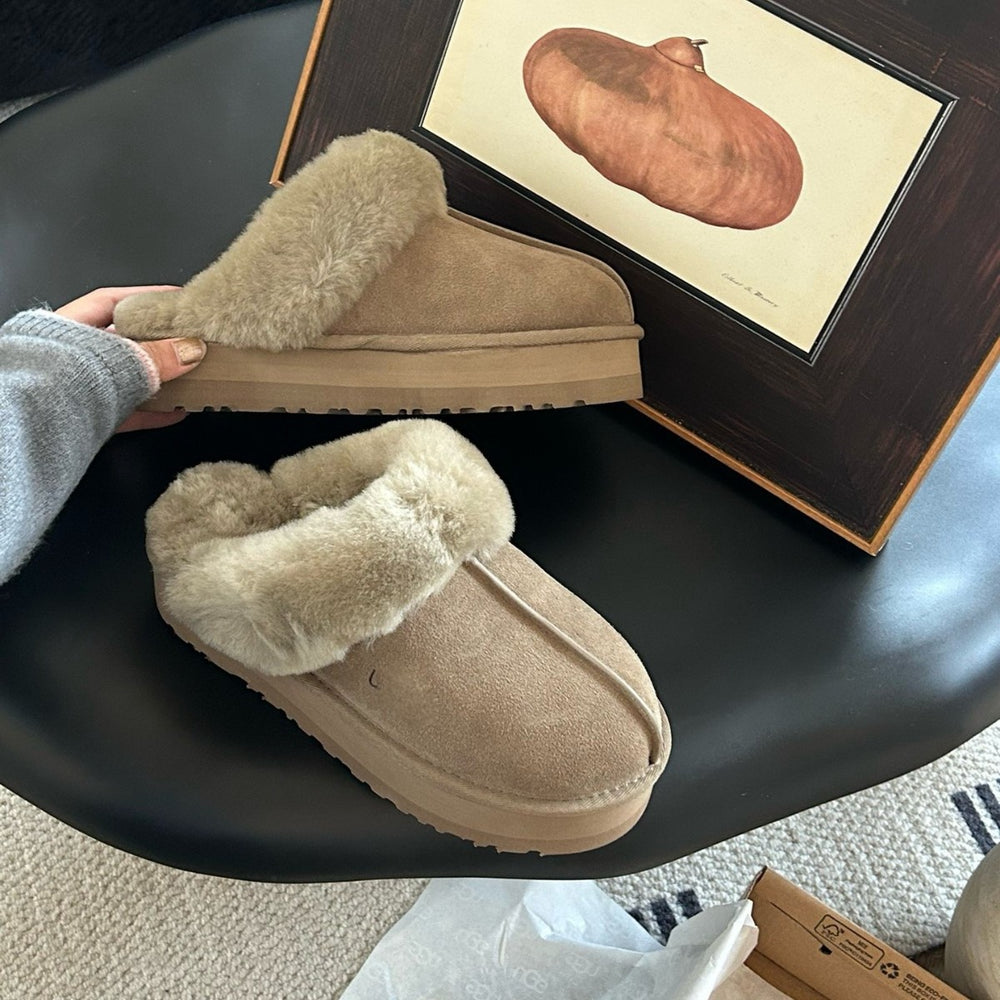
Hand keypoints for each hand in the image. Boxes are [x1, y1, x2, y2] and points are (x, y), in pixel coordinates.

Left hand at [55, 286, 205, 430]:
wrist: (35, 424)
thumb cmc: (57, 380)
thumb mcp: (117, 358)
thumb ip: (156, 355)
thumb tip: (190, 349)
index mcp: (68, 326)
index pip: (112, 301)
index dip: (146, 298)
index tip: (175, 300)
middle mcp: (70, 354)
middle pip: (123, 342)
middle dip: (156, 343)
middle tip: (187, 341)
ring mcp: (78, 386)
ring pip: (125, 378)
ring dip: (156, 379)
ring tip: (187, 378)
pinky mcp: (87, 417)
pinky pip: (126, 409)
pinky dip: (151, 410)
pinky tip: (173, 413)